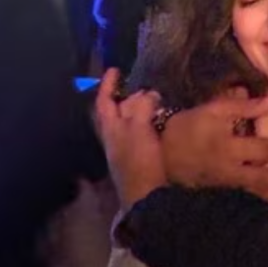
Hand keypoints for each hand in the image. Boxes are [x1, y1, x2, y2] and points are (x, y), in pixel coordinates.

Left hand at [95, 69, 165, 209]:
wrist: (147, 198)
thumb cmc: (138, 161)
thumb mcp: (138, 129)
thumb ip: (142, 107)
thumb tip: (150, 94)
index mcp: (110, 128)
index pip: (104, 101)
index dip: (108, 84)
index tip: (115, 69)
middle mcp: (115, 137)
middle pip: (119, 110)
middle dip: (131, 96)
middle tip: (148, 86)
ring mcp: (128, 148)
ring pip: (133, 122)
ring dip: (143, 109)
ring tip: (159, 100)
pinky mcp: (142, 157)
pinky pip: (145, 132)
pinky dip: (152, 123)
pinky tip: (164, 121)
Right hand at [161, 91, 267, 196]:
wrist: (160, 155)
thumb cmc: (188, 127)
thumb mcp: (212, 110)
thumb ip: (242, 105)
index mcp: (229, 147)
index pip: (262, 149)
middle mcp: (231, 169)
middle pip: (264, 178)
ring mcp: (227, 182)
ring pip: (258, 190)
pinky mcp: (223, 189)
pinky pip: (249, 194)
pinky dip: (265, 196)